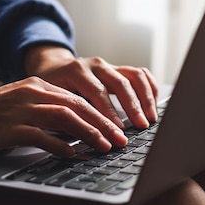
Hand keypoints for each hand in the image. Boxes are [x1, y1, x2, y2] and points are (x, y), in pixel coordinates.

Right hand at [0, 77, 127, 156]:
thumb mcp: (24, 104)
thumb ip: (48, 111)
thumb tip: (76, 129)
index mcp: (39, 86)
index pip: (79, 99)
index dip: (101, 114)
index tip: (118, 129)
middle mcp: (34, 93)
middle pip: (78, 106)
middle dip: (103, 123)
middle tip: (120, 140)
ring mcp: (22, 109)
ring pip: (65, 117)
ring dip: (89, 133)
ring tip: (104, 146)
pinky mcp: (11, 127)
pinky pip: (41, 135)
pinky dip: (60, 145)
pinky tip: (72, 154)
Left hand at [24, 45, 158, 128]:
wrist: (51, 69)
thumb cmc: (51, 90)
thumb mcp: (53, 101)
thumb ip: (68, 116)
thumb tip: (84, 139)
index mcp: (76, 71)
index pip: (97, 93)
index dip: (109, 113)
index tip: (118, 131)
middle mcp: (95, 65)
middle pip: (120, 83)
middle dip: (132, 107)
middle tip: (141, 126)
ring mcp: (109, 65)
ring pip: (134, 76)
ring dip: (145, 98)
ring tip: (151, 118)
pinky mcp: (119, 68)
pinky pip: (140, 74)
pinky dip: (150, 88)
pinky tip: (153, 105)